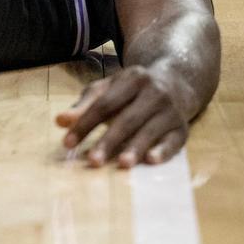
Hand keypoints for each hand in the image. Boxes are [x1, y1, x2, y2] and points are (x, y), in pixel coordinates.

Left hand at [55, 65, 189, 167]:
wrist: (176, 82)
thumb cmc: (131, 90)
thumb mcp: (108, 89)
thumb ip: (84, 105)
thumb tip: (60, 121)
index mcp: (132, 79)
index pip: (104, 104)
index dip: (85, 123)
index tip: (68, 143)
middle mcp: (154, 92)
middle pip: (128, 119)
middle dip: (109, 140)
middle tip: (93, 160)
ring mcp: (171, 110)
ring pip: (150, 130)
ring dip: (136, 148)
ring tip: (122, 164)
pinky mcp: (182, 128)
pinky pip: (174, 141)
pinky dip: (164, 151)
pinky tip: (151, 160)